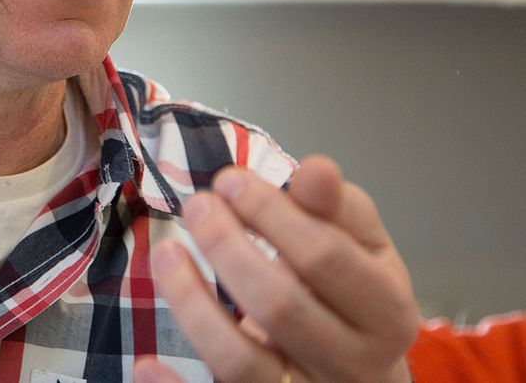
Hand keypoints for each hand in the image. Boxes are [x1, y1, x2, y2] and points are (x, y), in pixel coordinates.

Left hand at [133, 155, 418, 382]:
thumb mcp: (363, 247)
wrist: (364, 371)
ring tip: (167, 253)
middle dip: (229, 248)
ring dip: (193, 305)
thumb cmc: (356, 296)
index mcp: (386, 313)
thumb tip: (316, 170)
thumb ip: (336, 207)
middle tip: (198, 207)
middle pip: (281, 307)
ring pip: (241, 362)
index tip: (230, 181)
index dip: (271, 214)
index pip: (325, 258)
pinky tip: (148, 364)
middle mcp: (352, 364)